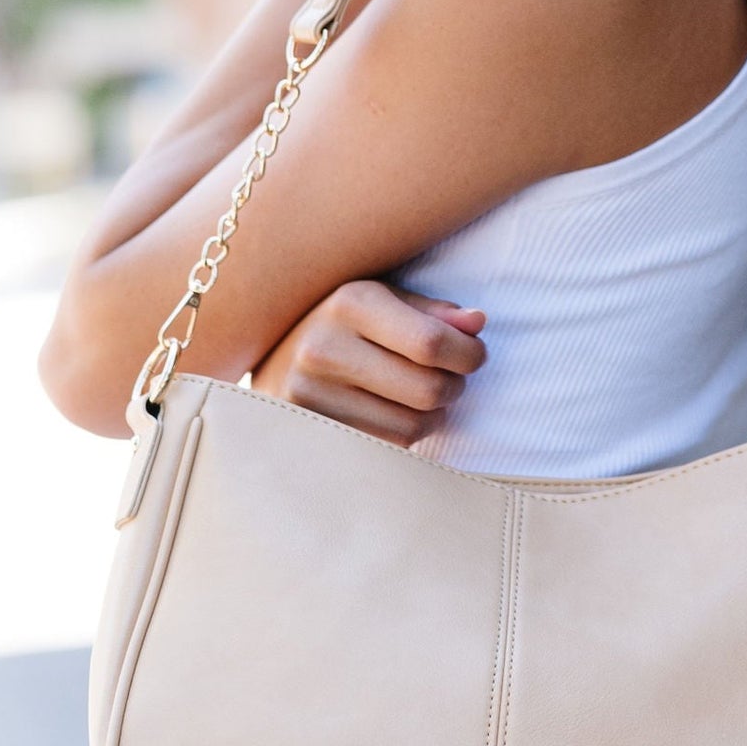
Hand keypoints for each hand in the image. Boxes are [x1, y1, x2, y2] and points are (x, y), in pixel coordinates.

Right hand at [249, 280, 486, 446]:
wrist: (268, 355)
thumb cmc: (344, 323)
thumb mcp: (386, 300)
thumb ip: (434, 313)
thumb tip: (478, 323)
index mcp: (350, 303)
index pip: (431, 343)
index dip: (468, 355)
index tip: (474, 355)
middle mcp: (324, 348)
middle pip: (428, 389)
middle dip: (455, 386)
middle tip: (451, 377)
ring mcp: (312, 395)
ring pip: (413, 425)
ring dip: (435, 414)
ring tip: (423, 395)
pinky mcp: (312, 431)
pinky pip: (388, 445)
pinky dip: (407, 432)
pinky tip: (395, 411)